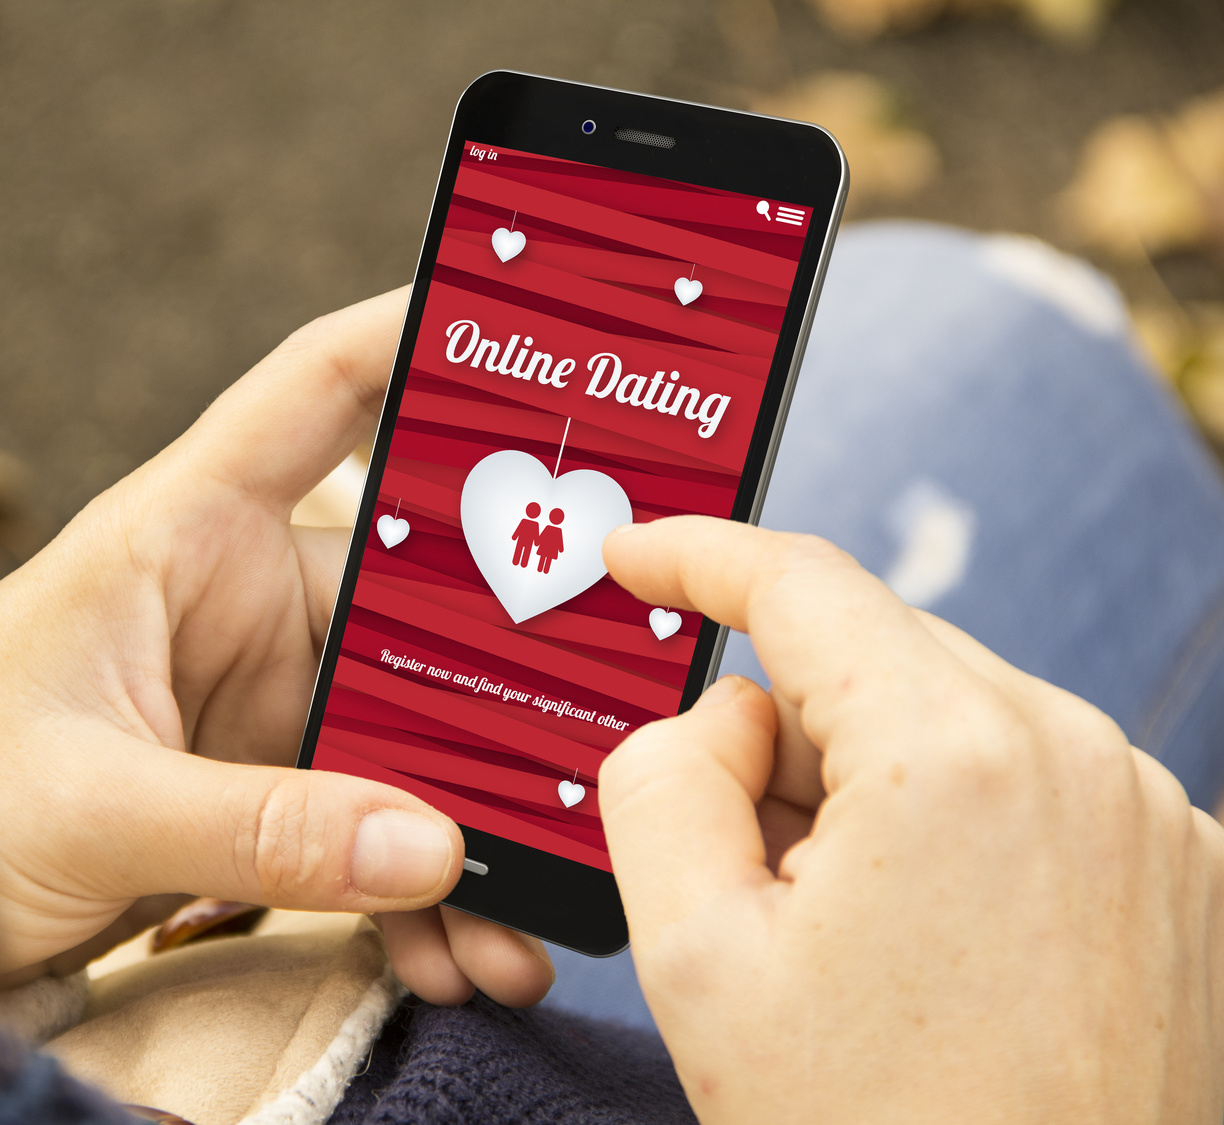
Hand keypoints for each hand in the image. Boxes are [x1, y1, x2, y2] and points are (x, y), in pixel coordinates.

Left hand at [0, 289, 550, 1005]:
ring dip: (469, 825)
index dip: (421, 337)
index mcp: (183, 533)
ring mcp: (259, 701)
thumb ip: (254, 828)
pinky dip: (416, 888)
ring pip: (409, 733)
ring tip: (520, 928)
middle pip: (415, 600)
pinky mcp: (261, 789)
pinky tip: (456, 950)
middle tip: (587, 759)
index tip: (535, 329)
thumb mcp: (87, 806)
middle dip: (502, 689)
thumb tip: (429, 846)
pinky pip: (372, 822)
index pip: (317, 391)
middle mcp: (238, 600)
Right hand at [599, 517, 1223, 1122]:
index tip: (641, 555)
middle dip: (785, 728)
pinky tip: (928, 949)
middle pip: (877, 660)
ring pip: (952, 721)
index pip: (803, 584)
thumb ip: (663, 780)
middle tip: (739, 865)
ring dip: (870, 786)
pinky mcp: (1182, 871)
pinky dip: (953, 826)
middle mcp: (1078, 757)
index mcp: (955, 755)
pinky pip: (1029, 785)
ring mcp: (1149, 815)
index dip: (700, 555)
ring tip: (846, 941)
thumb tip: (724, 715)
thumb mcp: (697, 958)